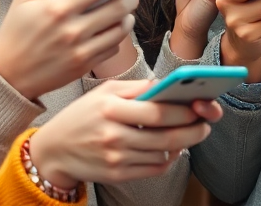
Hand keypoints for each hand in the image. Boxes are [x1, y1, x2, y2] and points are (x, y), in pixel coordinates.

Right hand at [0, 0, 147, 99]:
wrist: (8, 77)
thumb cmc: (15, 33)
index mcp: (58, 8)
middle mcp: (72, 30)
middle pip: (119, 6)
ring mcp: (81, 50)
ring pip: (122, 28)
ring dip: (127, 15)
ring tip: (121, 8)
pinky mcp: (85, 66)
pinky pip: (114, 47)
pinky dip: (117, 35)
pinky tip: (110, 27)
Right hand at [28, 79, 222, 188]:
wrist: (54, 150)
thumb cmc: (82, 115)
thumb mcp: (104, 92)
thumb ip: (136, 88)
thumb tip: (167, 85)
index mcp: (110, 108)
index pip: (157, 111)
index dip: (183, 110)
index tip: (199, 105)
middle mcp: (113, 135)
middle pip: (165, 136)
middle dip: (193, 129)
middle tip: (206, 123)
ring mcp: (115, 158)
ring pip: (163, 153)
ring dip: (184, 144)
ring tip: (193, 132)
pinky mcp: (117, 175)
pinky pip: (153, 169)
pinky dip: (168, 158)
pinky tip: (172, 148)